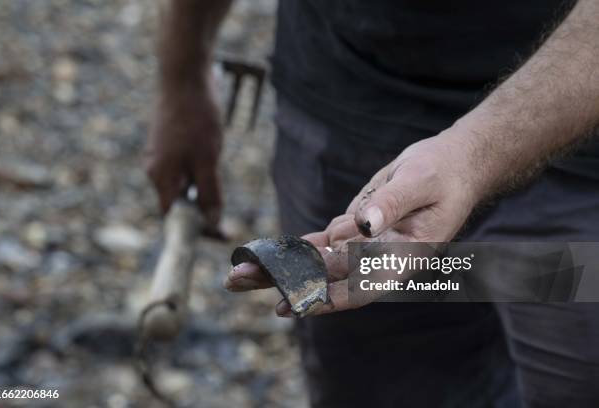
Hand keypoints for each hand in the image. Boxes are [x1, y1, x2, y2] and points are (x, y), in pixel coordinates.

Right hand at [144, 85, 222, 221]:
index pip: (174, 218)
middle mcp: (155, 170)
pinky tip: (211, 160)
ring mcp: (159, 155)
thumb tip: (211, 222)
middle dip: (199, 212)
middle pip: (177, 203)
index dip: (196, 230)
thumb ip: (209, 192)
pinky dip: (197, 173)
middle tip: (224, 218)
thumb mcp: (208, 160)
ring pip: (181, 185)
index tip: (220, 234)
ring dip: (200, 191)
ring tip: (218, 185)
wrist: (184, 77)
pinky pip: (182, 168)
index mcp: (162, 178)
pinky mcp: (166, 143)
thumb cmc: (195, 118)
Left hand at [225, 131, 483, 315]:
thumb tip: (361, 226)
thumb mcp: (421, 183)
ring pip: (315, 262)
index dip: (325, 299)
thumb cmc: (444, 173)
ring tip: (238, 272)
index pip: (359, 288)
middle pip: (325, 278)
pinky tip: (266, 256)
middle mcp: (378, 260)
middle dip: (281, 281)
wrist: (451, 164)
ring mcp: (364, 246)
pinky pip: (319, 242)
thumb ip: (391, 204)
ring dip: (278, 266)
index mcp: (401, 259)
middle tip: (236, 281)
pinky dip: (294, 248)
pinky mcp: (354, 229)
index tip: (291, 305)